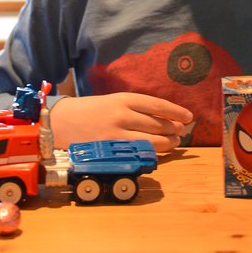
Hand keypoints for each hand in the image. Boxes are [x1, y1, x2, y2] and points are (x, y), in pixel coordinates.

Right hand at [48, 92, 193, 152]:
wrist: (62, 121)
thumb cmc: (91, 111)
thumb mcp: (113, 102)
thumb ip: (136, 109)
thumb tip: (165, 118)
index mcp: (123, 99)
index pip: (157, 105)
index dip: (176, 112)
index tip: (189, 117)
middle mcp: (121, 115)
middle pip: (158, 124)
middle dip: (174, 129)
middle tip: (181, 132)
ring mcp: (116, 134)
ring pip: (151, 141)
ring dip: (167, 143)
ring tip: (174, 142)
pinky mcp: (110, 150)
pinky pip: (137, 153)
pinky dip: (151, 153)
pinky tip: (155, 152)